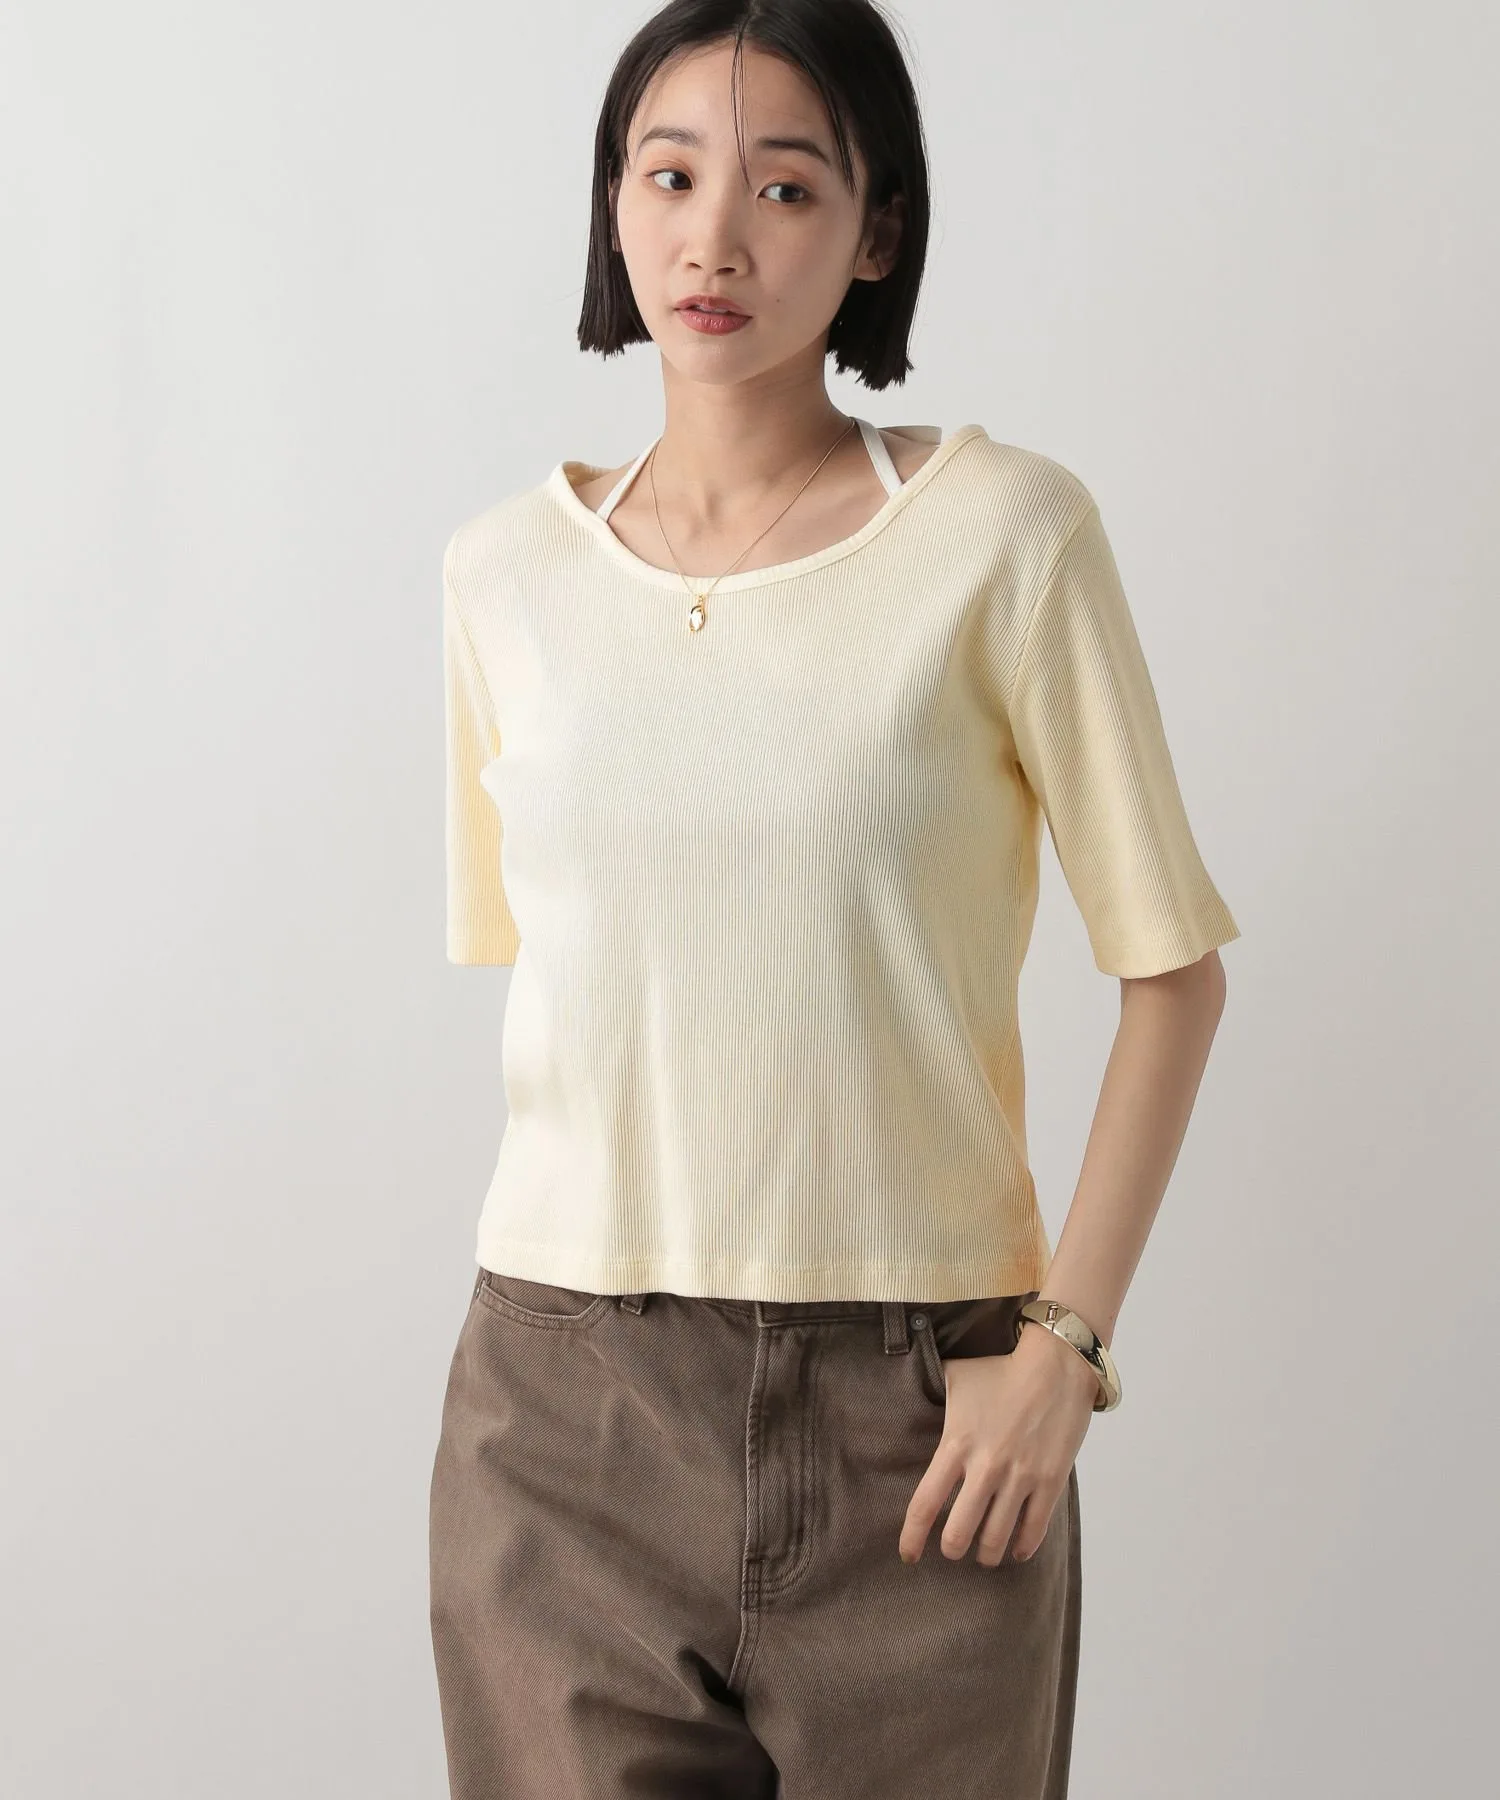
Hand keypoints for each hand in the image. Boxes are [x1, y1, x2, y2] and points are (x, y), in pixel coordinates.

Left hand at [898, 1320, 1097, 1565]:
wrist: (1056, 1364)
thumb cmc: (1000, 1370)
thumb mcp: (955, 1377)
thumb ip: (929, 1393)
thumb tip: (901, 1390)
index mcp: (956, 1444)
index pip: (925, 1503)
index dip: (912, 1537)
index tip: (908, 1556)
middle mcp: (986, 1466)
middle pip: (959, 1533)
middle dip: (952, 1549)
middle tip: (953, 1549)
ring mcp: (1020, 1476)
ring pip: (996, 1538)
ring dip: (987, 1554)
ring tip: (983, 1554)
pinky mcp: (1051, 1481)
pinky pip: (1034, 1529)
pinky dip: (1022, 1548)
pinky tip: (1016, 1551)